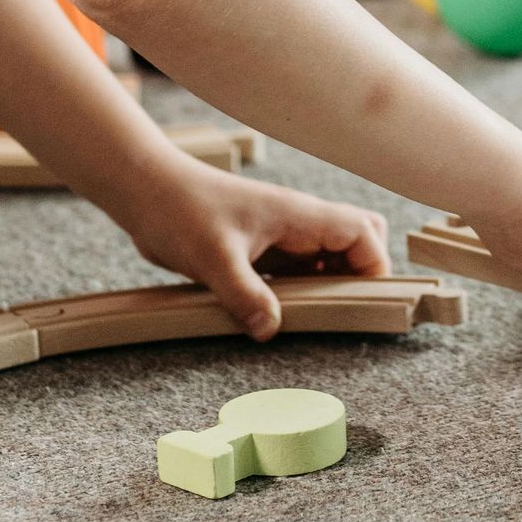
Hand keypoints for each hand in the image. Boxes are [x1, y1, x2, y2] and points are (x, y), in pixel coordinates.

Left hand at [127, 162, 392, 339]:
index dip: (374, 267)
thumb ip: (244, 295)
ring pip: (329, 254)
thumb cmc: (181, 212)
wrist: (148, 191)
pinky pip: (300, 265)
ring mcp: (281, 232)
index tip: (362, 303)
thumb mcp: (212, 259)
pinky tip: (283, 309)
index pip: (363, 233)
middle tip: (341, 310)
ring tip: (315, 316)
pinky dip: (304, 286)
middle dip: (361, 274)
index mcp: (298, 215)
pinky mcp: (262, 245)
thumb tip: (271, 330)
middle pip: (358, 239)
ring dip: (331, 282)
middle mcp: (297, 221)